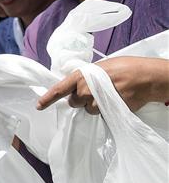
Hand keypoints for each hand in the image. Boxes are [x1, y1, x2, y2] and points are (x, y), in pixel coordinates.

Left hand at [37, 56, 168, 114]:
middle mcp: (85, 89)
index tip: (39, 106)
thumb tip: (76, 86)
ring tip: (109, 94)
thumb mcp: (99, 67)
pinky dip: (105, 110)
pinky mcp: (107, 111)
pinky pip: (101, 114)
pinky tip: (114, 100)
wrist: (144, 76)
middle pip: (74, 102)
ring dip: (95, 105)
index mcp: (80, 75)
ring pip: (88, 110)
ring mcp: (96, 101)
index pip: (59, 89)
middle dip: (82, 99)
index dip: (48, 98)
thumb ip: (85, 77)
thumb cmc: (123, 68)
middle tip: (96, 91)